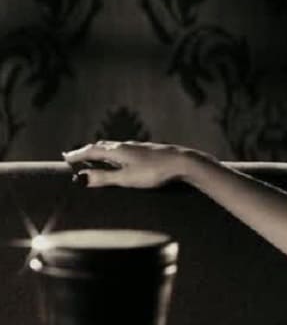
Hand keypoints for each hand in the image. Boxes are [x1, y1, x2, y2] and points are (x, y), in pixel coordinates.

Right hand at [61, 140, 201, 188]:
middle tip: (76, 155)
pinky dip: (115, 153)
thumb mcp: (127, 178)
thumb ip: (105, 178)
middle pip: (102, 146)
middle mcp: (126, 145)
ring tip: (95, 156)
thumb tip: (82, 178)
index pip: (92, 151)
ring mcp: (139, 146)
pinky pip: (126, 149)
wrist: (183, 162)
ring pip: (115, 146)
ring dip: (102, 151)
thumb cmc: (155, 172)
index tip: (65, 158)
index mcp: (117, 151)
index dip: (78, 155)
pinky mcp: (149, 150)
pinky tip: (122, 158)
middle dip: (88, 151)